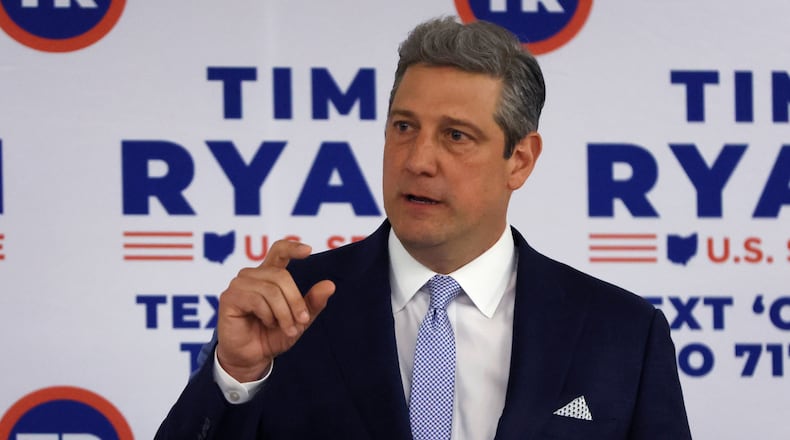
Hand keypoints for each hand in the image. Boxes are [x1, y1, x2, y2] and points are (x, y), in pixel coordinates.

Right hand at [215, 240, 334, 381]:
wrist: (252, 358)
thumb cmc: (272, 336)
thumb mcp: (299, 320)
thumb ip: (312, 303)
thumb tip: (330, 285)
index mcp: (269, 275)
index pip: (278, 250)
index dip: (292, 247)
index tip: (308, 251)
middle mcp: (252, 276)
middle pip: (281, 276)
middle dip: (295, 301)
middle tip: (301, 321)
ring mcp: (239, 285)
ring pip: (270, 290)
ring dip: (283, 313)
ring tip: (287, 329)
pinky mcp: (229, 298)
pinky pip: (256, 300)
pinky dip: (268, 315)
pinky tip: (268, 324)